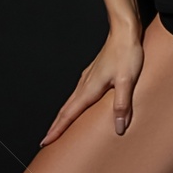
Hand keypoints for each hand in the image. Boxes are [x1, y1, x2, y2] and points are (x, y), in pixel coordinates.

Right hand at [40, 27, 144, 145]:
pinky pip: (78, 94)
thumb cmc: (126, 53)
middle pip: (65, 110)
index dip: (57, 129)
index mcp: (89, 88)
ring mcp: (88, 78)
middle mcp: (85, 84)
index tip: (45, 141)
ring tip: (58, 128)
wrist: (124, 31)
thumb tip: (119, 127)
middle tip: (46, 141)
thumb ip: (122, 105)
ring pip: (70, 102)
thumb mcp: (127, 81)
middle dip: (55, 126)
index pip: (69, 114)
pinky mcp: (93, 74)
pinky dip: (72, 106)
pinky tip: (77, 106)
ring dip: (63, 116)